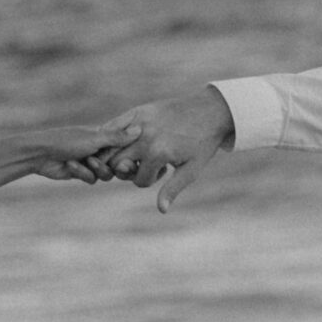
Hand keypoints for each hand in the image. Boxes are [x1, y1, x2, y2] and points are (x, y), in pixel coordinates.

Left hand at [32, 122, 139, 182]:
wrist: (40, 153)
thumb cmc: (66, 140)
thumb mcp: (95, 138)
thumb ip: (118, 137)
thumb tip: (140, 128)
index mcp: (103, 136)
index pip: (125, 146)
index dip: (129, 154)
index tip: (132, 158)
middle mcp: (99, 148)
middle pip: (118, 163)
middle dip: (114, 165)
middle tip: (114, 165)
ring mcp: (90, 161)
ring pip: (106, 173)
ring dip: (97, 169)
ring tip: (87, 162)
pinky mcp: (81, 173)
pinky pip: (92, 179)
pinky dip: (83, 173)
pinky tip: (72, 165)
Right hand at [99, 86, 233, 212]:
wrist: (211, 111)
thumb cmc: (203, 143)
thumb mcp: (191, 170)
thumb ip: (172, 189)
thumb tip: (161, 210)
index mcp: (157, 153)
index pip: (138, 180)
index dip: (150, 181)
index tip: (164, 170)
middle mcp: (144, 137)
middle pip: (117, 165)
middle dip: (128, 171)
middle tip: (143, 165)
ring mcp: (139, 122)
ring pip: (111, 147)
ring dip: (118, 155)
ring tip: (136, 154)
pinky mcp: (137, 111)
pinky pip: (112, 126)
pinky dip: (110, 137)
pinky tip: (121, 142)